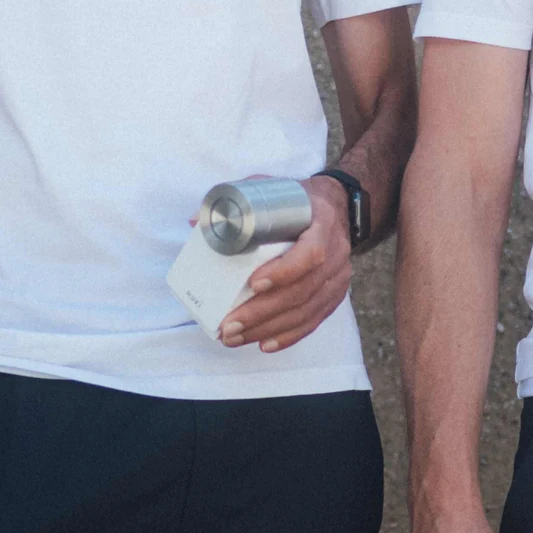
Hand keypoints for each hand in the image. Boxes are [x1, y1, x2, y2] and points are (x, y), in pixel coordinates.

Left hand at [219, 176, 356, 351]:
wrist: (336, 206)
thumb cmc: (296, 200)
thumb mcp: (269, 188)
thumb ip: (236, 202)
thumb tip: (194, 224)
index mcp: (321, 223)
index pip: (310, 253)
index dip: (283, 272)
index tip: (253, 284)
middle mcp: (336, 253)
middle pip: (302, 291)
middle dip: (262, 312)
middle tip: (229, 324)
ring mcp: (337, 277)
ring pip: (305, 311)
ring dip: (268, 329)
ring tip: (235, 337)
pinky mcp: (334, 294)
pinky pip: (313, 320)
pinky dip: (288, 336)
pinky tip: (264, 344)